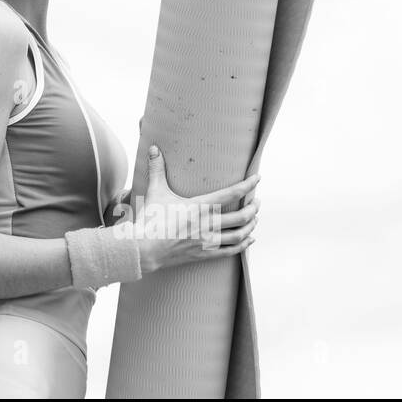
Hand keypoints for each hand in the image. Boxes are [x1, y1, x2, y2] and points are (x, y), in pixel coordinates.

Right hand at [128, 144, 260, 274]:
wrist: (144, 249)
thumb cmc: (150, 219)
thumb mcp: (155, 192)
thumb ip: (157, 169)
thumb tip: (153, 148)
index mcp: (199, 206)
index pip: (231, 194)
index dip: (247, 185)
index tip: (258, 179)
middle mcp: (207, 224)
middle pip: (241, 216)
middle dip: (253, 208)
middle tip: (257, 201)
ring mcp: (207, 241)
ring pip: (239, 234)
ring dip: (251, 226)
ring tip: (255, 219)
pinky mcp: (205, 254)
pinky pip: (231, 251)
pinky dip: (243, 245)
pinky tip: (249, 240)